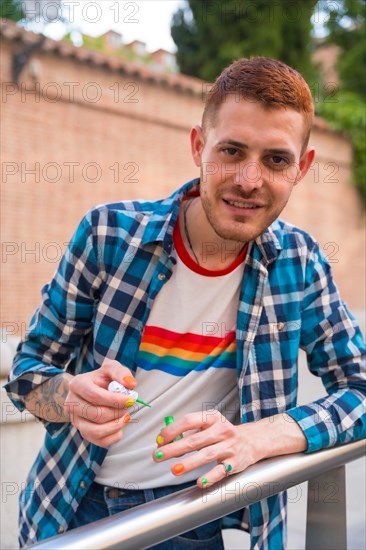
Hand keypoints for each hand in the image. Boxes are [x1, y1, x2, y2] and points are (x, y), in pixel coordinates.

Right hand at [64, 359, 135, 446]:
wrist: (91, 390)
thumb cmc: (102, 379)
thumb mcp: (111, 368)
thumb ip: (121, 373)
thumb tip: (131, 385)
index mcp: (77, 384)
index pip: (96, 396)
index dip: (115, 400)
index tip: (130, 400)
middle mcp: (72, 404)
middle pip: (97, 415)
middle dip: (117, 412)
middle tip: (128, 406)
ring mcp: (76, 420)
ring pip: (96, 431)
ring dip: (116, 425)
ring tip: (125, 416)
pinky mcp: (83, 433)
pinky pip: (100, 442)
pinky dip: (115, 435)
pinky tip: (119, 424)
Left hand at [152, 409, 306, 487]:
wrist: (254, 440)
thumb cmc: (224, 433)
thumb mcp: (210, 424)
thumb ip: (190, 431)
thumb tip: (165, 440)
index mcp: (212, 418)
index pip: (188, 421)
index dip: (171, 431)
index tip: (159, 441)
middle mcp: (221, 431)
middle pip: (194, 440)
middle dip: (174, 449)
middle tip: (157, 456)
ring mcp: (229, 447)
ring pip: (207, 455)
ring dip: (189, 463)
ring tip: (174, 469)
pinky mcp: (235, 463)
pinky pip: (221, 471)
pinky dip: (210, 477)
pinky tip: (199, 482)